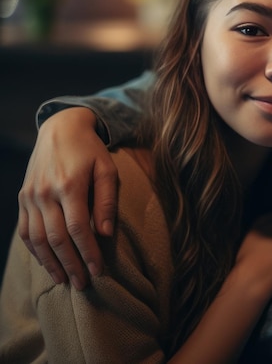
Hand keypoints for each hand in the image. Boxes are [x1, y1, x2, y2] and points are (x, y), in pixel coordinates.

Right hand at [17, 107, 118, 289]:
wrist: (60, 128)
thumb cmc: (90, 149)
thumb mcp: (107, 168)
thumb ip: (107, 200)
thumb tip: (105, 234)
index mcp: (70, 185)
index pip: (78, 229)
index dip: (88, 252)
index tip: (99, 271)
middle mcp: (45, 193)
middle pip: (57, 239)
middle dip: (71, 264)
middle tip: (83, 284)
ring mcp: (30, 197)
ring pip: (37, 240)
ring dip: (51, 263)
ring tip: (64, 280)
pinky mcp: (22, 198)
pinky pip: (25, 231)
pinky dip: (35, 250)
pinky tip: (47, 263)